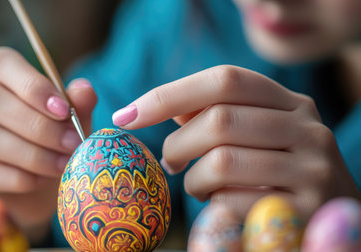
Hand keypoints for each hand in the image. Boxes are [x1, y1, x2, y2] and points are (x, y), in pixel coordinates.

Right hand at [0, 47, 96, 242]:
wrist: (45, 187)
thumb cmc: (58, 143)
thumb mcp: (75, 122)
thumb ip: (80, 105)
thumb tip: (85, 90)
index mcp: (4, 81)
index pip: (1, 63)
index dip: (31, 84)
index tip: (63, 110)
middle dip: (39, 125)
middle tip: (72, 143)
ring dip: (32, 153)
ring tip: (63, 165)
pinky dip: (18, 177)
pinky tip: (41, 180)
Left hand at [113, 65, 359, 220]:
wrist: (330, 215)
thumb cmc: (281, 173)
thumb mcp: (260, 135)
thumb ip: (218, 115)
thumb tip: (166, 107)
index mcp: (290, 103)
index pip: (224, 79)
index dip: (169, 94)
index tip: (127, 114)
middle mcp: (307, 128)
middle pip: (218, 120)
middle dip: (178, 144)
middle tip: (170, 161)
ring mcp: (312, 169)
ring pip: (221, 162)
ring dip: (193, 179)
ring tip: (196, 186)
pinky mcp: (304, 209)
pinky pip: (232, 201)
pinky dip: (212, 205)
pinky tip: (217, 205)